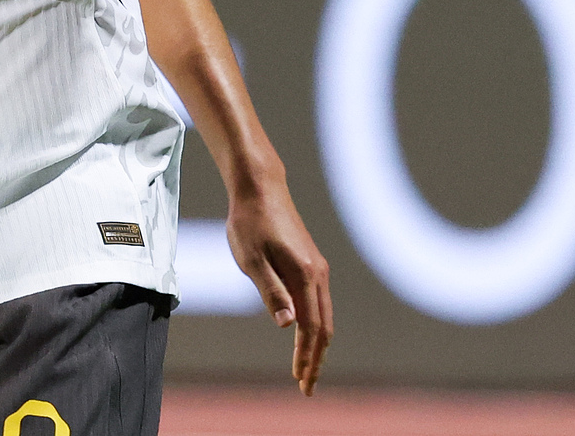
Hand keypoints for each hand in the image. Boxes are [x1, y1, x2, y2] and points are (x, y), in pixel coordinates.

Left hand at [227, 179, 332, 395]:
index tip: (301, 382)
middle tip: (307, 387)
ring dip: (317, 344)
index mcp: (305, 276)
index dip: (306, 357)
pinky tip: (305, 334)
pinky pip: (319, 302)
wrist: (260, 187)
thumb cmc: (250, 222)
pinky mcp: (311, 261)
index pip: (311, 328)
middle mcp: (318, 274)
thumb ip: (270, 291)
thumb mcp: (251, 259)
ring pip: (324, 315)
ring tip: (307, 368)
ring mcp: (317, 267)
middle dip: (316, 359)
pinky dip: (316, 324)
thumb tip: (287, 324)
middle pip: (324, 327)